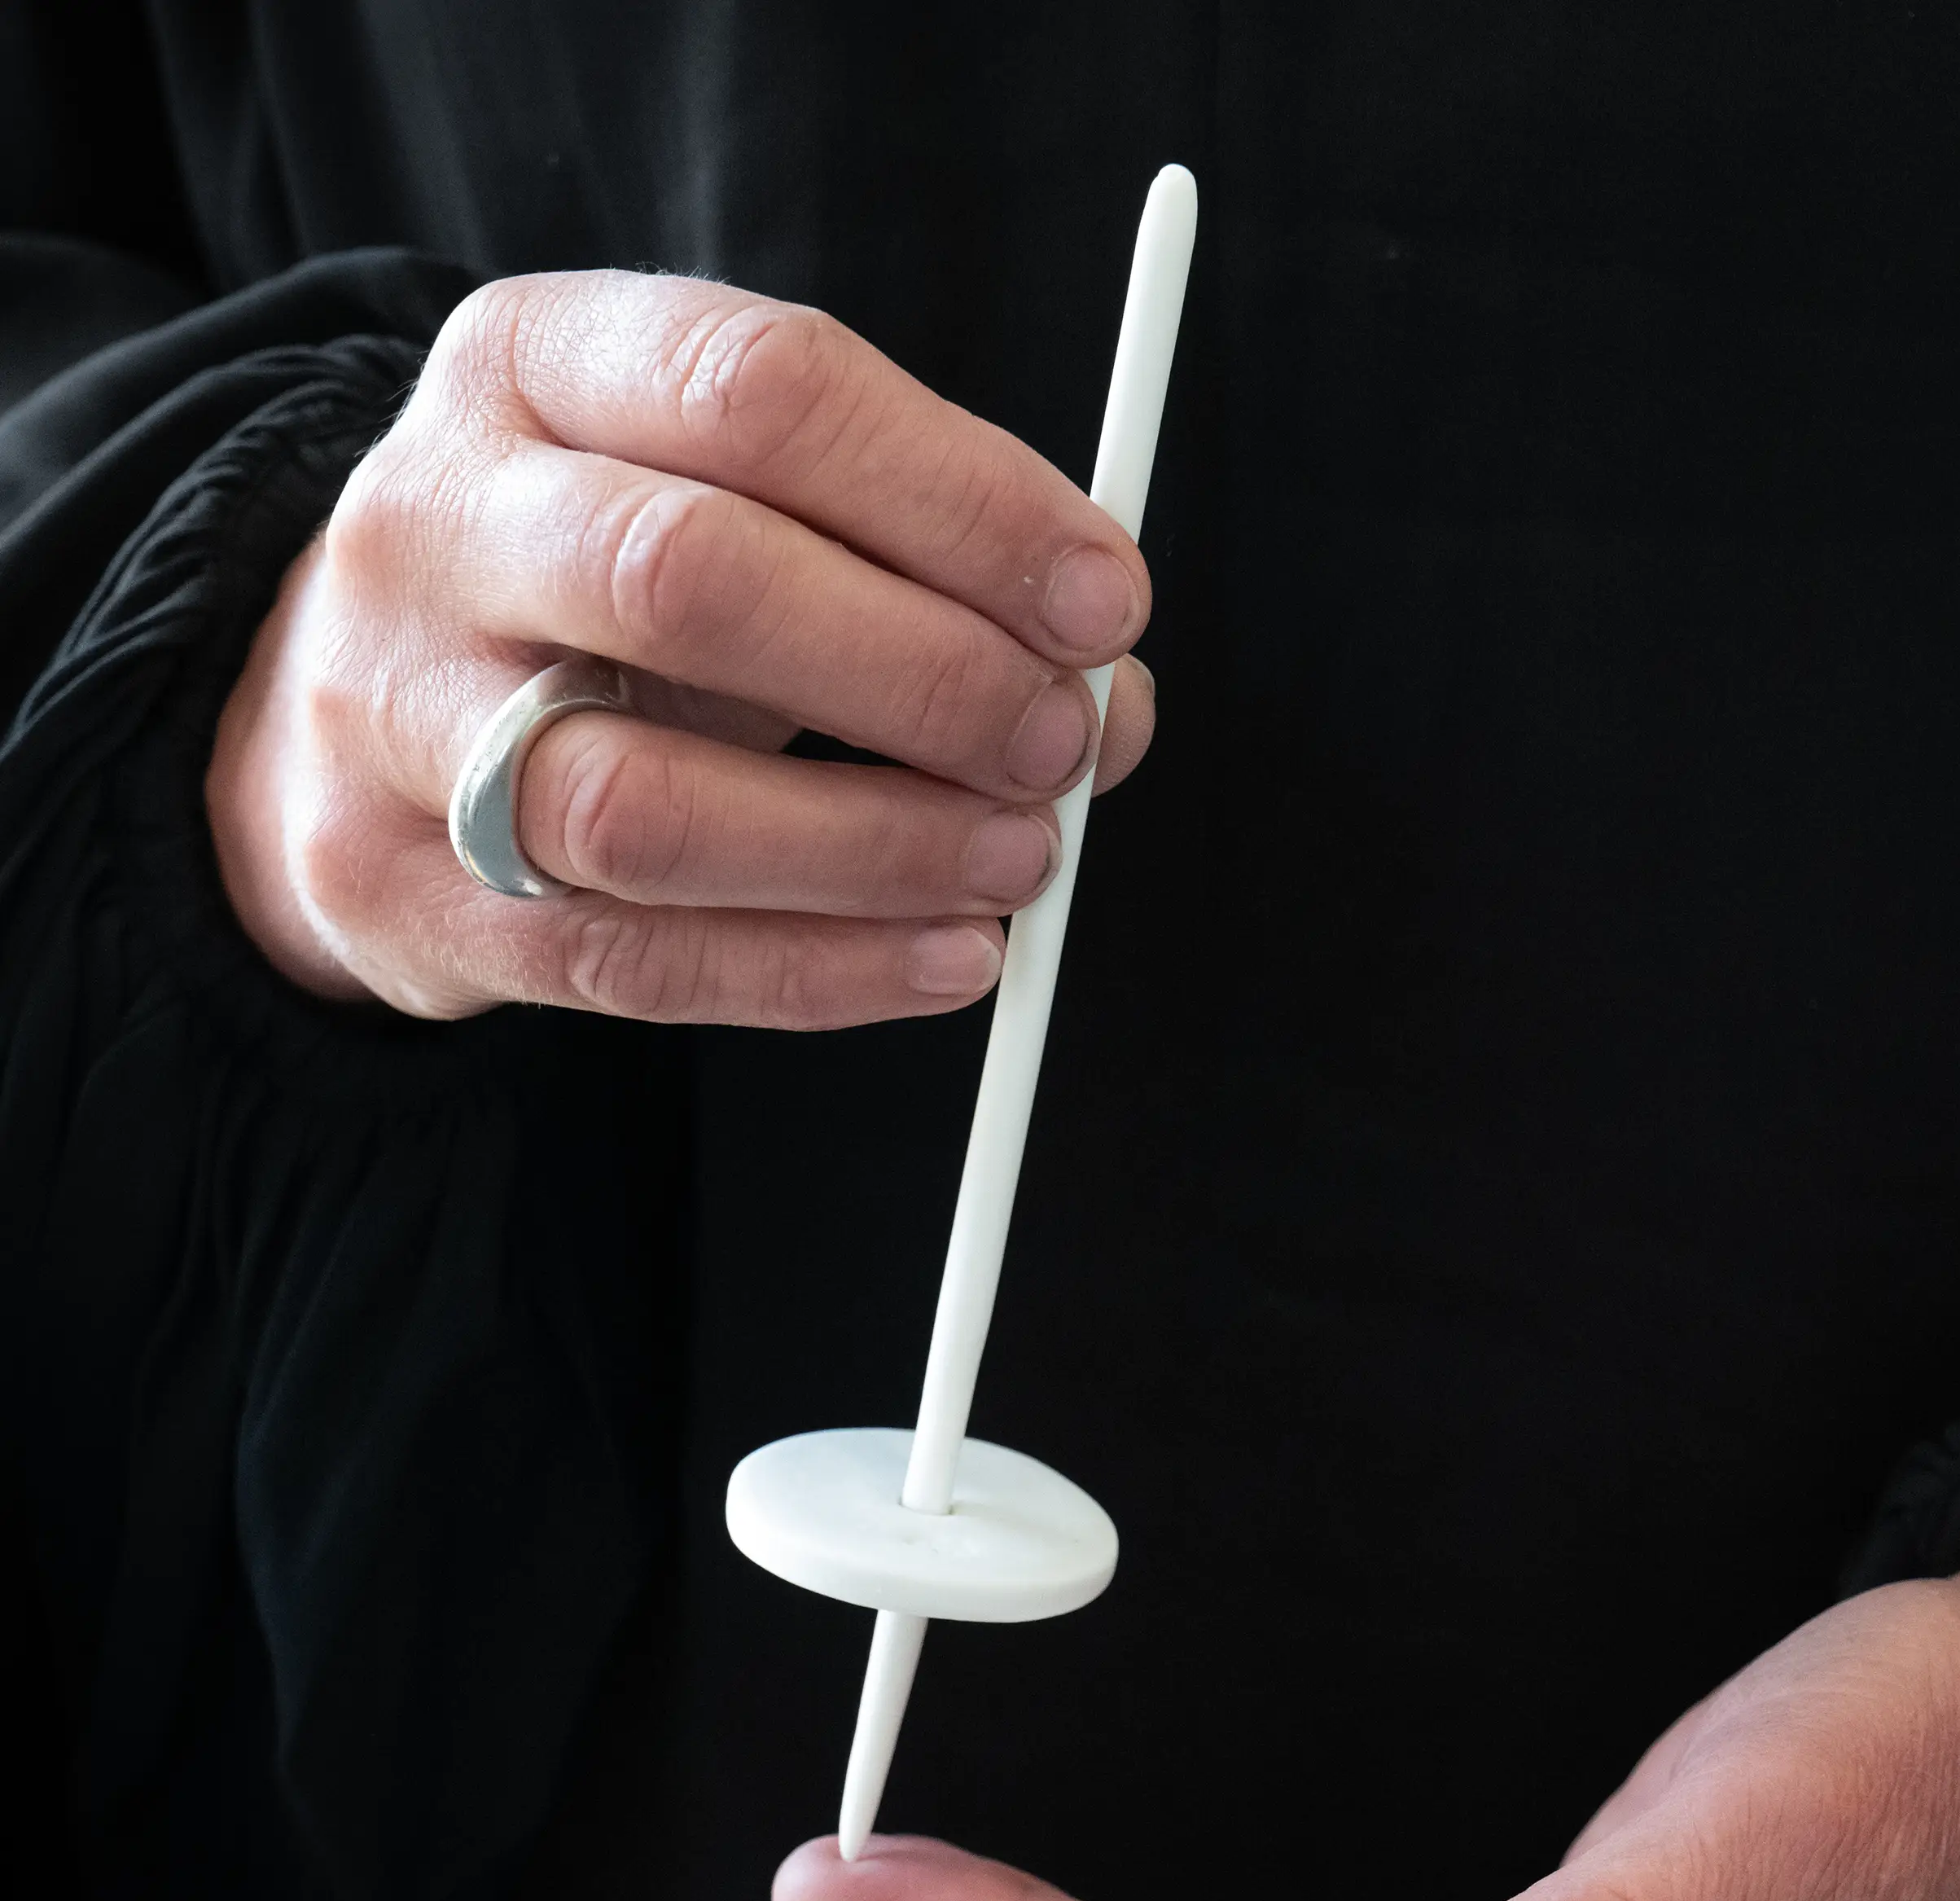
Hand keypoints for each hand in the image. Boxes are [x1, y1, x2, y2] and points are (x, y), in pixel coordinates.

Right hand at [205, 270, 1156, 1023]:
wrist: (346, 700)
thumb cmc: (602, 589)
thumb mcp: (735, 504)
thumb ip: (921, 568)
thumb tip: (1110, 700)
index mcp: (534, 365)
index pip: (761, 390)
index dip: (961, 502)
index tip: (1104, 601)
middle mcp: (438, 524)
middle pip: (687, 579)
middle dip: (919, 673)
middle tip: (1060, 740)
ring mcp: (394, 720)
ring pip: (643, 805)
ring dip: (874, 846)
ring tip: (1019, 861)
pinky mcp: (407, 893)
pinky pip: (633, 962)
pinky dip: (819, 972)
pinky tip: (948, 958)